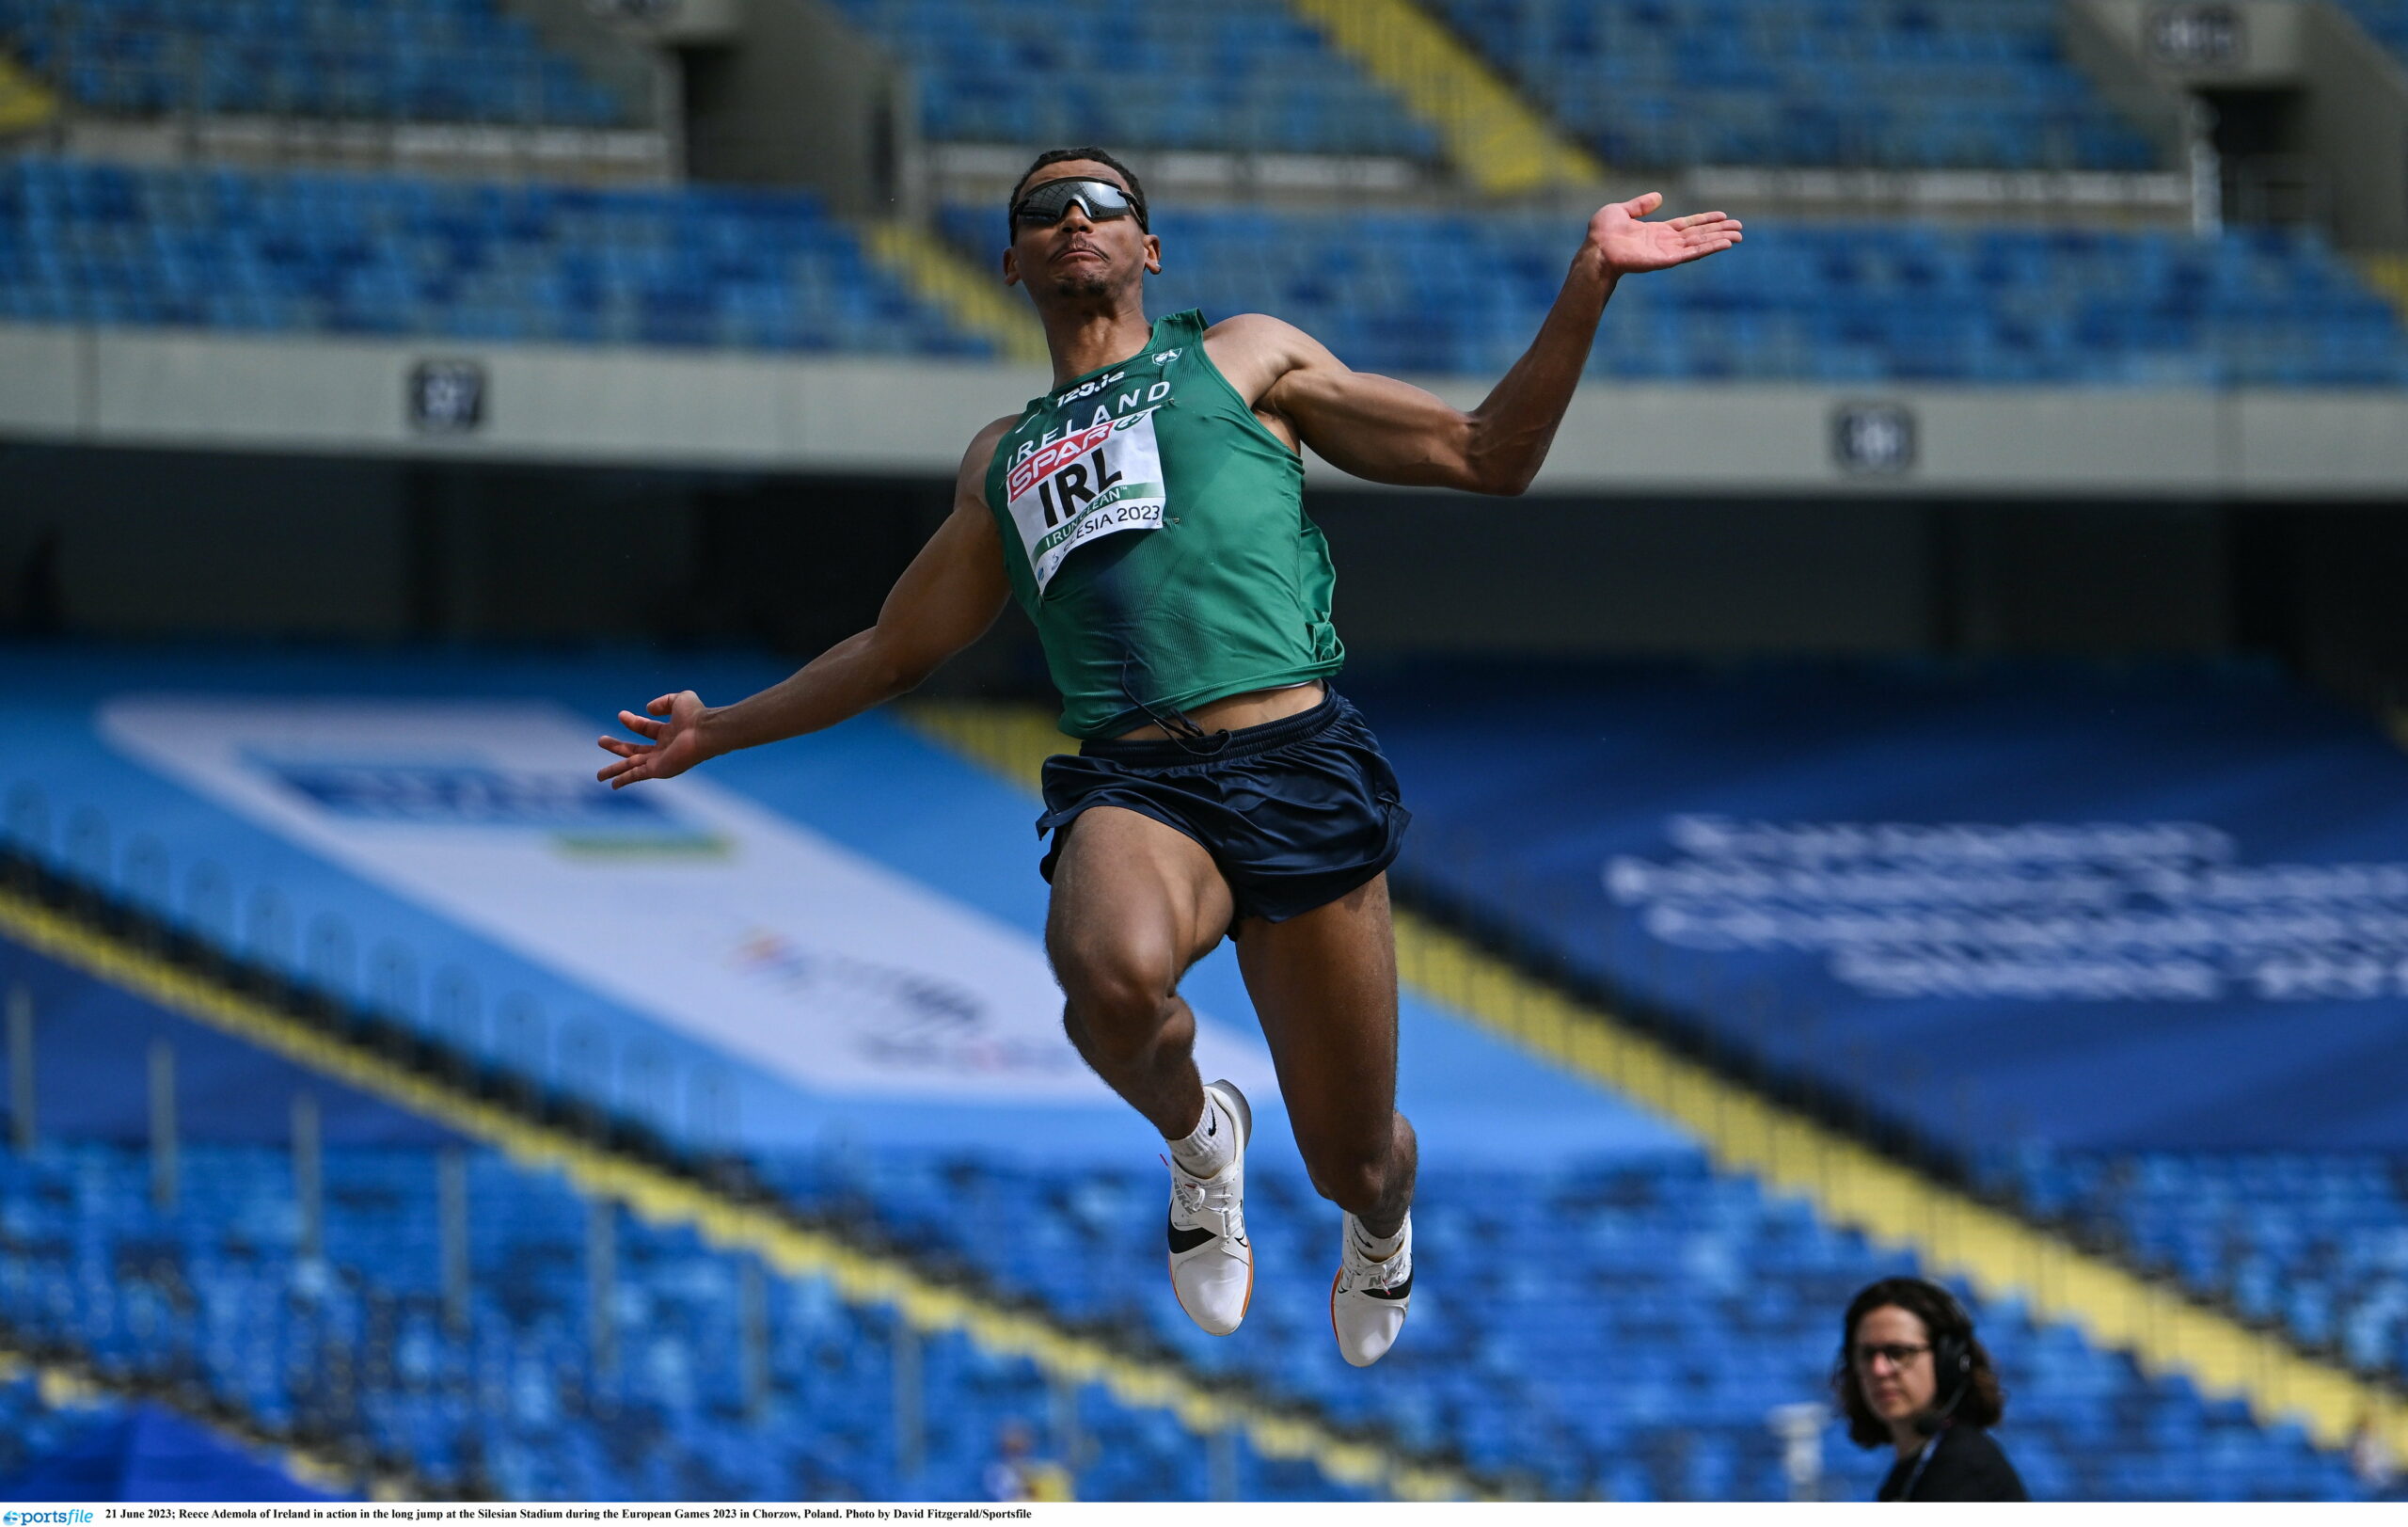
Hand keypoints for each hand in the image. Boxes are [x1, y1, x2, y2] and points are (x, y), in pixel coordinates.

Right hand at [596, 690, 711, 788]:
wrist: (704, 732)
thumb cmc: (696, 716)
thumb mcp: (679, 699)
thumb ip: (664, 701)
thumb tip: (647, 708)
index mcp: (669, 733)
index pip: (645, 728)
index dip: (632, 722)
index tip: (621, 715)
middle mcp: (663, 749)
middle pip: (635, 750)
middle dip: (617, 746)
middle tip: (601, 740)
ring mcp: (660, 761)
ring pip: (632, 766)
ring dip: (615, 769)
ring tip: (599, 775)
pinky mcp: (657, 770)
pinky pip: (637, 776)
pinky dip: (625, 780)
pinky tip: (613, 785)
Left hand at [1588, 191, 1741, 274]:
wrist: (1596, 249)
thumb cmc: (1602, 233)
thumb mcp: (1621, 210)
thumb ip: (1641, 205)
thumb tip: (1658, 197)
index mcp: (1656, 232)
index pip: (1686, 225)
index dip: (1704, 220)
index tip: (1722, 216)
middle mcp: (1665, 243)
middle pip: (1698, 236)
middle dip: (1718, 231)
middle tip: (1739, 228)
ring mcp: (1667, 252)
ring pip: (1700, 244)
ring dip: (1719, 240)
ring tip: (1739, 236)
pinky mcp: (1667, 259)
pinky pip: (1692, 253)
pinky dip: (1710, 248)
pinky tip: (1725, 244)